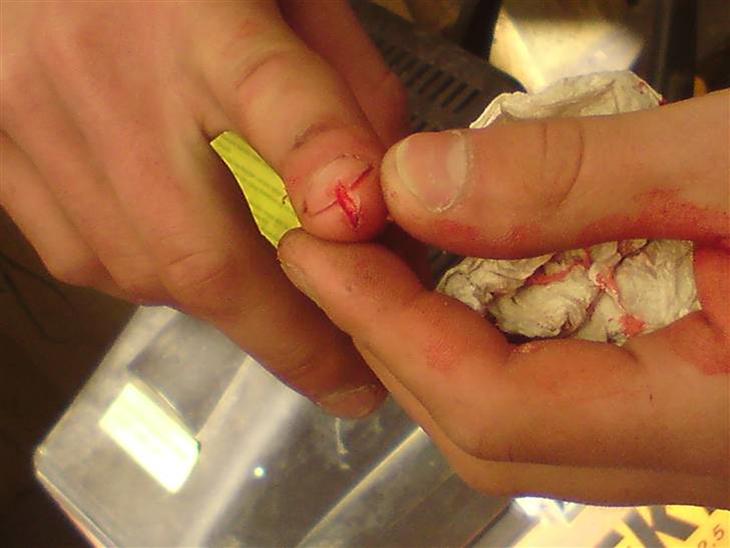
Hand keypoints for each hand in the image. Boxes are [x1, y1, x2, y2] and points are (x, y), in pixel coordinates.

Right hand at [0, 0, 408, 416]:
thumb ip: (342, 86)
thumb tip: (373, 201)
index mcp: (204, 16)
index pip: (277, 97)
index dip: (325, 161)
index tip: (363, 223)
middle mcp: (108, 76)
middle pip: (204, 252)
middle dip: (289, 334)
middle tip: (351, 381)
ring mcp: (32, 124)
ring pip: (145, 275)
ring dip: (225, 306)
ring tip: (280, 311)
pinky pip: (86, 259)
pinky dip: (150, 275)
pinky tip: (182, 252)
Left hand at [278, 91, 729, 505]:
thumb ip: (569, 182)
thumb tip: (417, 183)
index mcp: (712, 418)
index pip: (488, 403)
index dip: (385, 323)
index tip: (319, 249)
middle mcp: (687, 450)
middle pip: (484, 424)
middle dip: (393, 334)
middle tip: (339, 247)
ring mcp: (682, 433)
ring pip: (513, 410)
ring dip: (438, 330)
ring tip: (394, 249)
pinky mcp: (682, 394)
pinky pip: (557, 380)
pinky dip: (497, 323)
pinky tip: (483, 262)